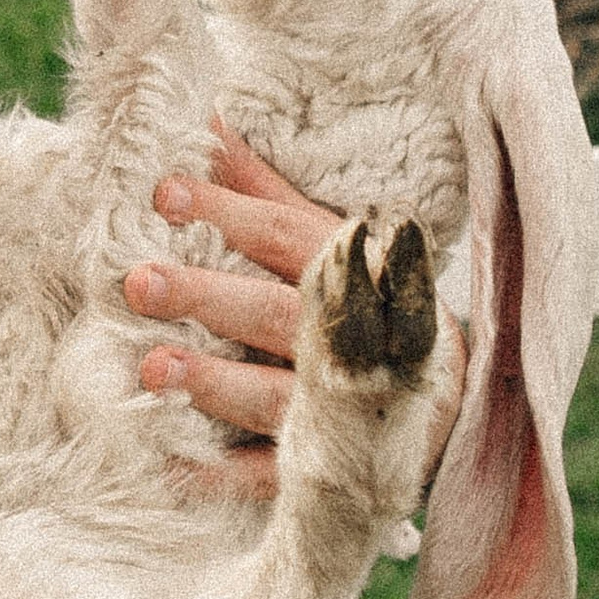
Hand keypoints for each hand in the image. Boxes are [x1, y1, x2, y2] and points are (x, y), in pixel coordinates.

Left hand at [125, 123, 465, 501]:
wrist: (460, 405)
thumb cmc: (373, 303)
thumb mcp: (332, 241)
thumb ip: (265, 190)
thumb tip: (206, 121)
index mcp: (351, 270)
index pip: (281, 234)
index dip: (225, 211)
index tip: (162, 192)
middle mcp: (351, 336)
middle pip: (273, 312)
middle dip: (206, 296)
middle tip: (138, 281)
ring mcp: (347, 407)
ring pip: (276, 395)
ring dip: (212, 384)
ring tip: (150, 369)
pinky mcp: (336, 466)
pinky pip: (277, 477)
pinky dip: (225, 476)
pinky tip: (171, 467)